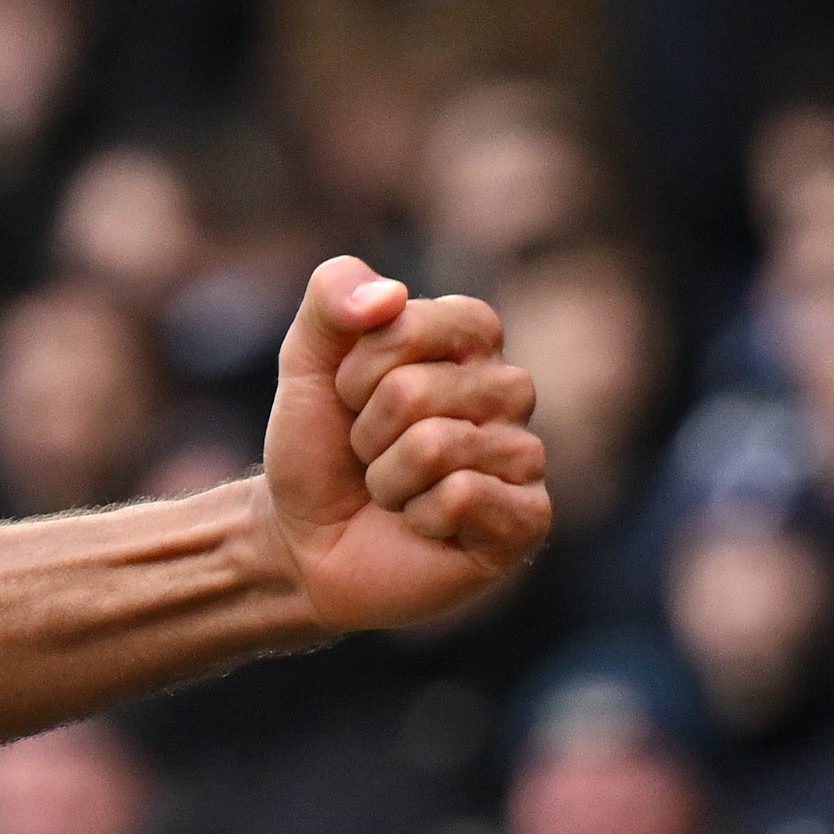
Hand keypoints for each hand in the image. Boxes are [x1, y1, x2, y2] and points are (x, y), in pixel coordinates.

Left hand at [258, 256, 549, 633]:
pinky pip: (462, 496)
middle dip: (366, 429)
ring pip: (435, 446)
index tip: (349, 394)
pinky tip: (423, 524)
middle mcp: (508, 387)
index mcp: (467, 335)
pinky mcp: (528, 517)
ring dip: (386, 477)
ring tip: (393, 489)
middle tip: (369, 452)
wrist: (307, 542)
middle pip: (415, 389)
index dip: (358, 366)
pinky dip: (417, 515)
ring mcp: (523, 453)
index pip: (412, 321)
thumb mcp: (305, 361)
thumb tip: (391, 292)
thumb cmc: (319, 446)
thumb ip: (332, 300)